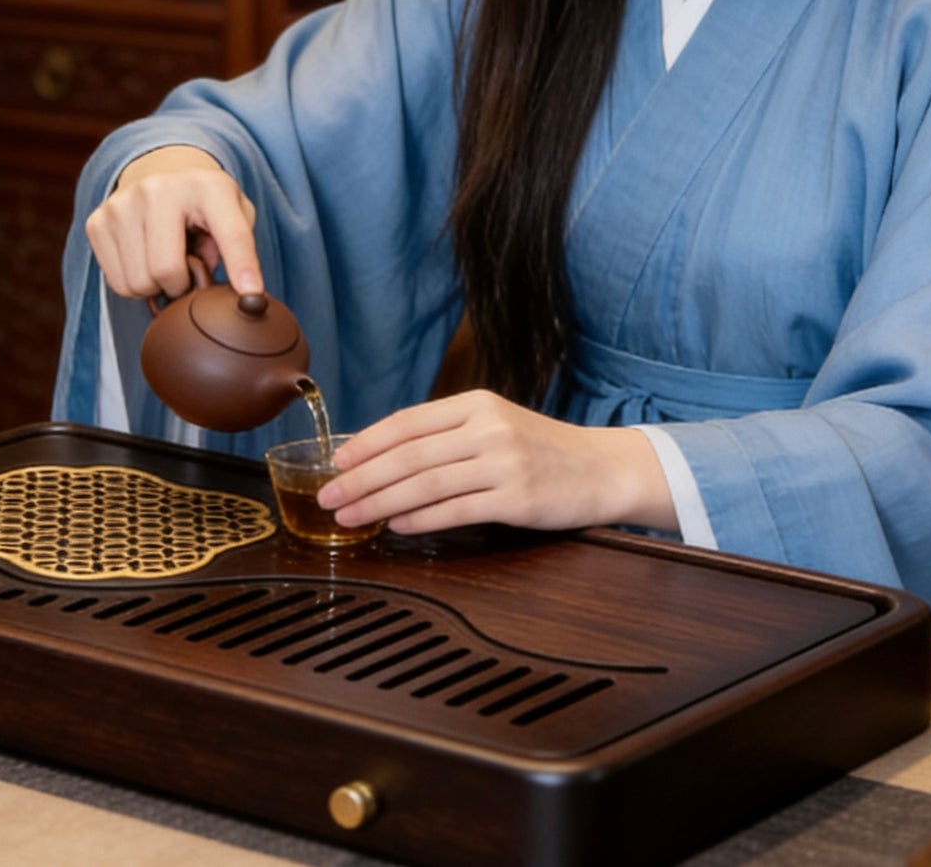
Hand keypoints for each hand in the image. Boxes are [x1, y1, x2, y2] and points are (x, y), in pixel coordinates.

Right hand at [85, 145, 262, 299]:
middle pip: (166, 271)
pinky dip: (134, 283)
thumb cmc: (204, 201)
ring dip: (156, 286)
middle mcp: (157, 189)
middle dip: (181, 286)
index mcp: (206, 186)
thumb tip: (228, 292)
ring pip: (137, 283)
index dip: (242, 268)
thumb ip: (239, 249)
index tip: (253, 297)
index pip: (231, 235)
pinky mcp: (96, 222)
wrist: (161, 168)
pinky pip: (117, 283)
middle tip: (188, 272)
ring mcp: (121, 204)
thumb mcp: (234, 212)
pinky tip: (144, 257)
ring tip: (167, 260)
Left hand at [317, 389, 677, 535]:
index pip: (408, 422)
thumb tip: (383, 456)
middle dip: (362, 478)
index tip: (336, 462)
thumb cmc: (542, 450)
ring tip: (350, 517)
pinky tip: (396, 526)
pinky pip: (455, 510)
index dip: (367, 442)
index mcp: (477, 404)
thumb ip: (448, 436)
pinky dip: (420, 520)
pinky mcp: (516, 499)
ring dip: (380, 503)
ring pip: (425, 484)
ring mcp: (503, 463)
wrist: (602, 469)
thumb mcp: (495, 425)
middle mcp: (487, 428)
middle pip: (409, 455)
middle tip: (328, 497)